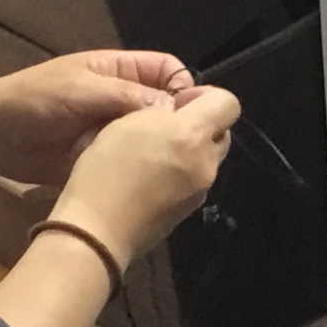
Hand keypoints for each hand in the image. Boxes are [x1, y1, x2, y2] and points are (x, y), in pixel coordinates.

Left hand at [0, 51, 194, 185]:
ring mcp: (114, 131)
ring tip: (172, 170)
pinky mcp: (104, 159)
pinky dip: (141, 173)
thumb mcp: (82, 91)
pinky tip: (151, 184)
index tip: (193, 115)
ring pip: (153, 140)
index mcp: (121, 71)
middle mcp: (124, 99)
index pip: (170, 72)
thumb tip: (175, 111)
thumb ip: (128, 97)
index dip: (186, 89)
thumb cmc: (33, 100)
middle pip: (167, 109)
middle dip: (178, 126)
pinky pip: (132, 164)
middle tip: (189, 149)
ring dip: (160, 152)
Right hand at [54, 85, 239, 264]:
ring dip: (188, 150)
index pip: (228, 103)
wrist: (98, 231)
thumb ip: (159, 110)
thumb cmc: (106, 171)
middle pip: (221, 132)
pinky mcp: (188, 211)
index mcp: (194, 136)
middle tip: (164, 128)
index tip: (178, 103)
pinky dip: (179, 173)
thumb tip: (174, 110)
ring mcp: (201, 191)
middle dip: (199, 124)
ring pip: (207, 158)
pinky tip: (149, 179)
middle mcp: (207, 164)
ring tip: (152, 154)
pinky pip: (193, 181)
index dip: (206, 96)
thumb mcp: (126, 122)